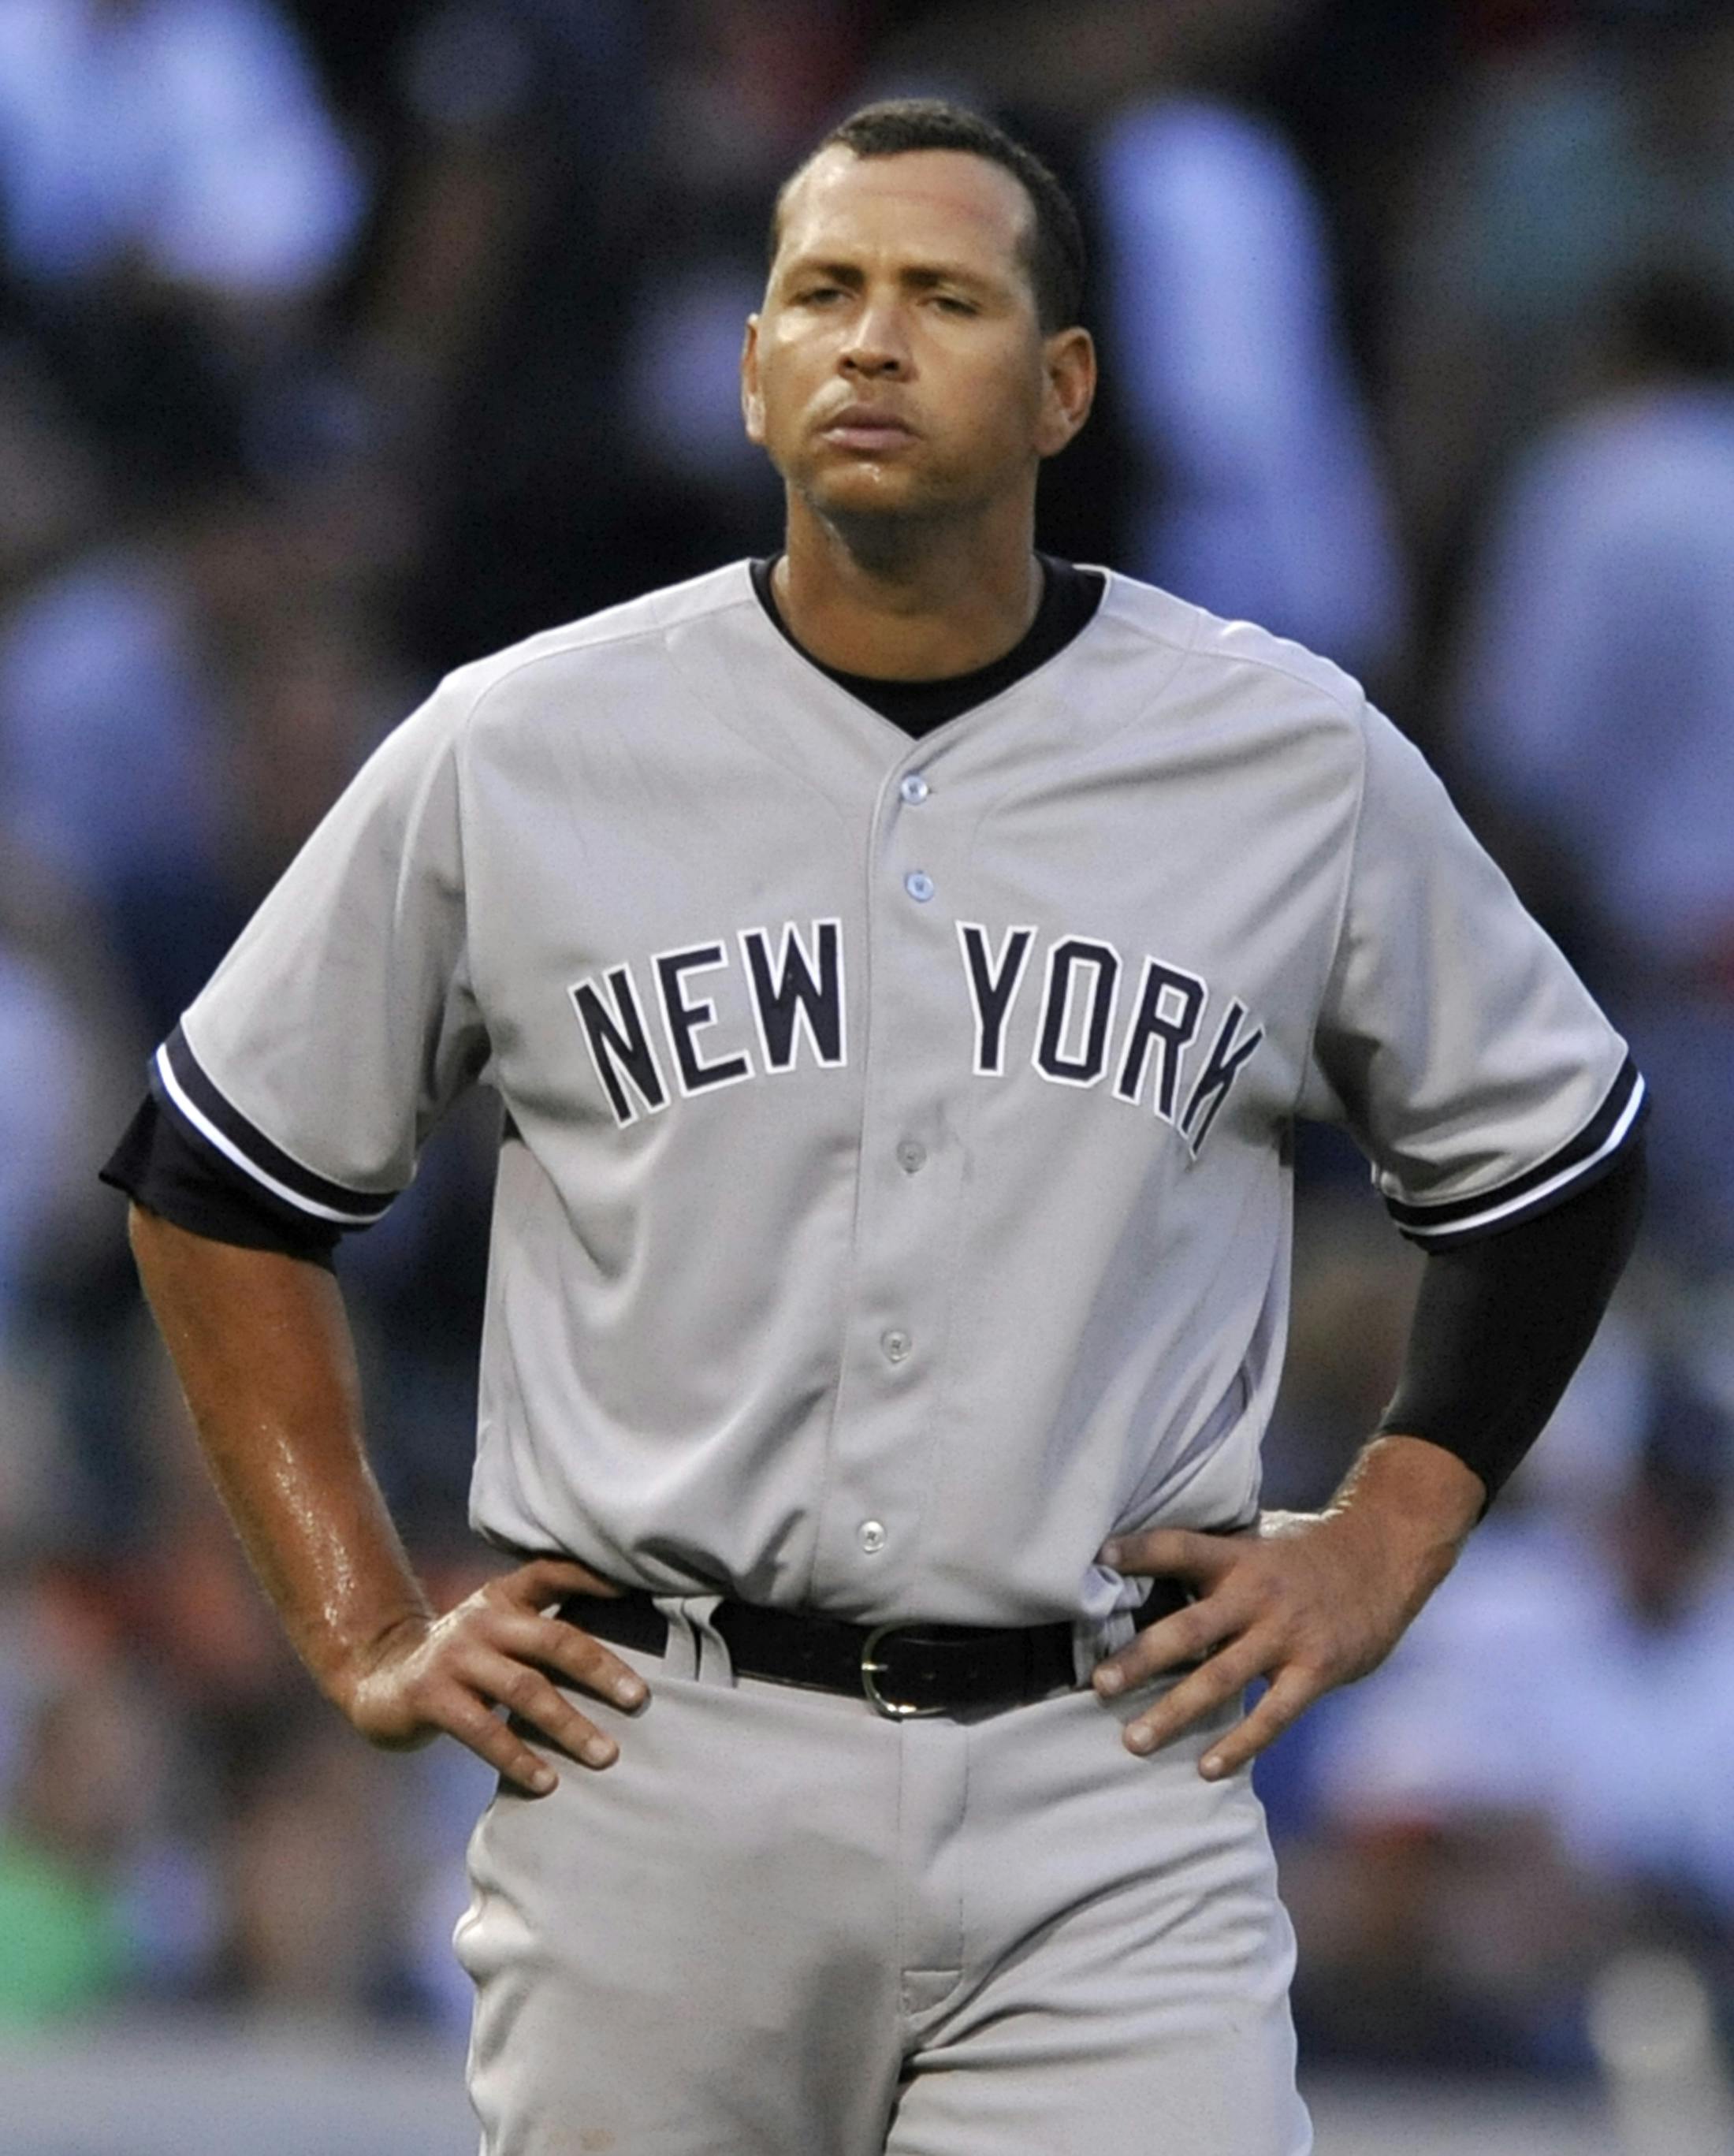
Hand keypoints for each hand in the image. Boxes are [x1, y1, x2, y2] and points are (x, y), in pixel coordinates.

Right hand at [333, 1558, 649, 1794]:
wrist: (378, 1675)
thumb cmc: (460, 1658)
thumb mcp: (495, 1628)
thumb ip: (539, 1627)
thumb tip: (615, 1656)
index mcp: (503, 1597)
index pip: (550, 1573)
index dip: (591, 1577)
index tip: (633, 1587)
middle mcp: (483, 1620)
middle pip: (553, 1640)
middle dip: (601, 1669)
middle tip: (639, 1699)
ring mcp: (456, 1657)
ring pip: (525, 1690)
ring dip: (569, 1724)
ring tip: (605, 1754)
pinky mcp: (432, 1697)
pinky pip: (485, 1730)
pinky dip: (519, 1758)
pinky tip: (547, 1781)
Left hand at [1092, 1440, 1481, 1777]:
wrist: (1386, 1558)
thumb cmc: (1309, 1556)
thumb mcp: (1260, 1544)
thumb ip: (1217, 1565)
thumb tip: (1154, 1576)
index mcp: (1238, 1558)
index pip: (1181, 1547)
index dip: (1141, 1550)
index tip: (1098, 1558)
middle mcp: (1257, 1595)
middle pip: (1189, 1628)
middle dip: (1141, 1658)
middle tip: (1099, 1685)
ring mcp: (1287, 1635)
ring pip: (1221, 1678)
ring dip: (1175, 1711)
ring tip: (1134, 1740)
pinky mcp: (1316, 1669)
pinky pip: (1272, 1715)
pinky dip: (1240, 1744)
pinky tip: (1207, 1768)